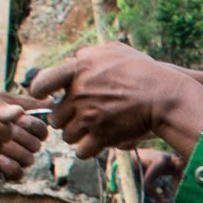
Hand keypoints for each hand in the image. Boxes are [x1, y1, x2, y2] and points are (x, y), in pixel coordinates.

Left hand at [41, 42, 202, 154]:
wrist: (164, 96)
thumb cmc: (143, 71)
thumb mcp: (114, 50)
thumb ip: (89, 54)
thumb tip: (74, 57)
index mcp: (78, 69)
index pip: (41, 82)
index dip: (38, 92)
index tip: (43, 96)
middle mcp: (79, 93)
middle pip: (55, 117)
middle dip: (66, 119)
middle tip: (80, 117)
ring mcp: (88, 116)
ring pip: (67, 136)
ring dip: (77, 135)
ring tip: (92, 129)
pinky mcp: (100, 136)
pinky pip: (81, 151)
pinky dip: (88, 150)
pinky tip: (98, 143)